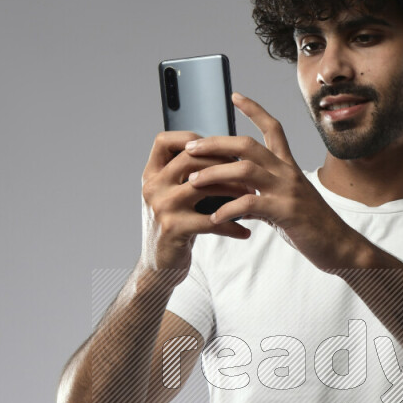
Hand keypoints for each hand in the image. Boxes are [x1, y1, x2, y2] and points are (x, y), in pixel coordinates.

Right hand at [140, 130, 255, 282]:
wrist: (160, 264)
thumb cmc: (175, 225)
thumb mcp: (173, 196)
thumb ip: (186, 176)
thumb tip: (225, 153)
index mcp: (151, 175)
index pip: (165, 141)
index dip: (191, 138)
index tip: (217, 149)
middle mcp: (153, 187)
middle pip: (190, 159)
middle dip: (222, 162)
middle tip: (246, 171)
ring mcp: (161, 207)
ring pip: (203, 186)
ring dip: (232, 190)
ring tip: (251, 196)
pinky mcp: (174, 228)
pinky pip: (210, 221)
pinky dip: (231, 226)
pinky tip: (245, 232)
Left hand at [184, 94, 360, 272]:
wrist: (339, 246)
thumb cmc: (313, 227)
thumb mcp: (287, 205)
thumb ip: (264, 196)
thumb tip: (240, 199)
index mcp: (289, 167)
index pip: (272, 128)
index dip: (254, 109)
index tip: (234, 95)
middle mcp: (287, 172)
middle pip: (247, 144)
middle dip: (215, 143)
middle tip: (190, 148)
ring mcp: (287, 190)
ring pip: (244, 169)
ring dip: (214, 173)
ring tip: (193, 182)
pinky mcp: (286, 211)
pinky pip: (250, 204)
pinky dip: (227, 210)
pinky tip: (214, 218)